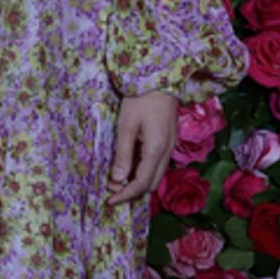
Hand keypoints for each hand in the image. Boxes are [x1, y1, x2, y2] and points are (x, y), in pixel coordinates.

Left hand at [106, 91, 177, 208]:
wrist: (161, 79)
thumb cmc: (141, 99)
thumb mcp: (126, 125)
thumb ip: (123, 154)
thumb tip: (118, 180)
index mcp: (156, 149)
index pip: (142, 183)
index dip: (126, 195)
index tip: (109, 200)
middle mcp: (167, 152)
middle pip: (152, 184)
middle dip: (133, 192)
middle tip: (112, 191)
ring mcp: (169, 147)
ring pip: (156, 176)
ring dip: (138, 183)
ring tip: (117, 180)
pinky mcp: (168, 141)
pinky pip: (157, 165)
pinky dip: (143, 172)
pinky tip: (129, 167)